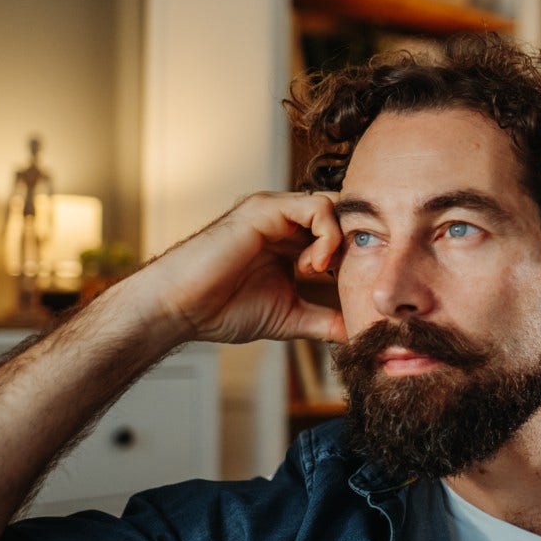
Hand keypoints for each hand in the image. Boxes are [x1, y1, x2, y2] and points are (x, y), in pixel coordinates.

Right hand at [125, 191, 347, 345]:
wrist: (182, 307)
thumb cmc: (224, 310)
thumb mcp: (290, 317)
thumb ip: (324, 321)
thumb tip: (358, 334)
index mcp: (292, 242)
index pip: (341, 235)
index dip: (357, 257)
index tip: (355, 288)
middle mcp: (286, 222)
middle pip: (343, 217)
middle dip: (354, 247)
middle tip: (344, 279)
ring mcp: (276, 212)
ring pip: (334, 208)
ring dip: (338, 242)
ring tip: (317, 273)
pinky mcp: (266, 208)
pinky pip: (317, 206)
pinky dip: (327, 236)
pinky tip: (312, 266)